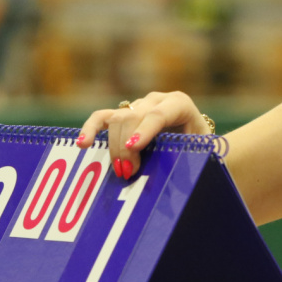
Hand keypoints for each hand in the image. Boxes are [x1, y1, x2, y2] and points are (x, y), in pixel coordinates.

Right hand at [76, 91, 212, 178]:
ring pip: (117, 118)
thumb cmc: (199, 147)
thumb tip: (174, 181)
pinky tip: (82, 144)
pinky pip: (102, 118)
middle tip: (129, 172)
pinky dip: (91, 129)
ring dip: (115, 146)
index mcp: (179, 104)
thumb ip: (189, 158)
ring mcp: (138, 104)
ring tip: (120, 169)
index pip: (158, 114)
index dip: (144, 130)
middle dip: (127, 146)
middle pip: (133, 117)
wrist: (196, 137)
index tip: (133, 147)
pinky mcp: (123, 113)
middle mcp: (156, 100)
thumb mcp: (200, 151)